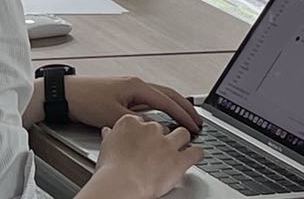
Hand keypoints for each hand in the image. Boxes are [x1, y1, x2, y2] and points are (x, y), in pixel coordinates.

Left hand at [66, 75, 201, 134]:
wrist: (66, 94)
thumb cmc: (86, 101)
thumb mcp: (114, 115)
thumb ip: (137, 122)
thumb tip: (156, 128)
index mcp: (136, 86)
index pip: (167, 100)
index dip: (183, 114)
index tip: (196, 125)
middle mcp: (135, 84)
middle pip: (167, 94)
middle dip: (185, 107)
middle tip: (198, 121)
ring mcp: (129, 88)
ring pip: (159, 97)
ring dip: (174, 107)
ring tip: (186, 120)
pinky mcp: (123, 94)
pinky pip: (149, 101)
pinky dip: (161, 108)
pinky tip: (164, 118)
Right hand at [84, 115, 201, 198]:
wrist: (121, 183)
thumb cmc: (111, 168)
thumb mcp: (105, 146)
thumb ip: (110, 136)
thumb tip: (109, 132)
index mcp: (131, 122)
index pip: (142, 121)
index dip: (144, 131)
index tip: (144, 138)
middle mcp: (150, 129)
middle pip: (162, 127)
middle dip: (163, 136)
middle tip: (160, 146)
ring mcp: (166, 143)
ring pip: (182, 133)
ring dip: (183, 139)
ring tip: (182, 145)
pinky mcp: (178, 159)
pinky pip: (195, 152)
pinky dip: (197, 153)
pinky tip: (196, 155)